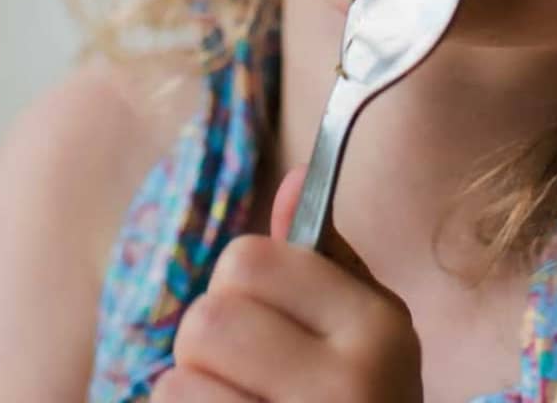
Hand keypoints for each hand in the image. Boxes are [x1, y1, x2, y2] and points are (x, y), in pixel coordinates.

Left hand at [153, 169, 422, 401]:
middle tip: (247, 376)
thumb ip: (325, 260)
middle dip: (210, 348)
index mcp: (379, 329)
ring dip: (194, 399)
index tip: (270, 323)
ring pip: (177, 385)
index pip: (248, 260)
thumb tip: (292, 177)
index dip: (242, 288)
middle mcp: (349, 386)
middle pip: (206, 320)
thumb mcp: (369, 330)